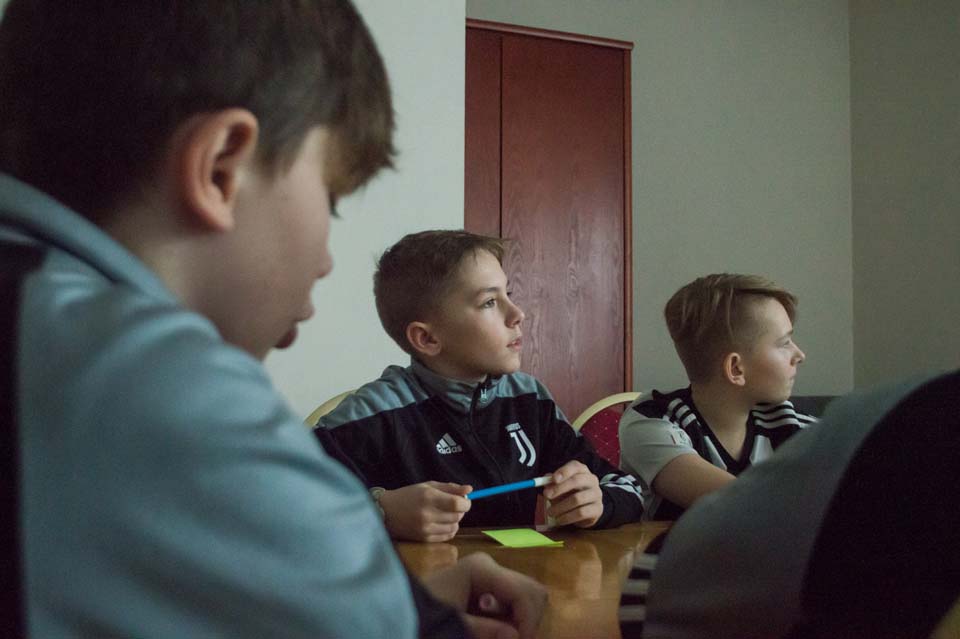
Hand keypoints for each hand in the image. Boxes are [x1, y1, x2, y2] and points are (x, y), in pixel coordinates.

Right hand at [379, 481, 471, 541]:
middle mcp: (428, 514)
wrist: (386, 512)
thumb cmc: (408, 495)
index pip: (457, 503)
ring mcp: (426, 528)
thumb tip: (470, 489)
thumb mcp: (428, 486)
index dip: (466, 502)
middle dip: (461, 510)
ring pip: (454, 526)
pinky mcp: (424, 539)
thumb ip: (450, 488)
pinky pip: (447, 536)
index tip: (465, 500)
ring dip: (455, 520)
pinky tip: (442, 523)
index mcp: (429, 497)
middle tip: (454, 506)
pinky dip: (449, 529)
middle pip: (458, 516)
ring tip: (446, 514)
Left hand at [423, 552, 546, 638]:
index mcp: (482, 569)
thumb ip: (484, 630)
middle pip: (532, 590)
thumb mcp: (452, 623)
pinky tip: (495, 628)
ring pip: (528, 595)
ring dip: (522, 619)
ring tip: (503, 635)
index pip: (524, 592)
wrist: (401, 607)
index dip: (527, 621)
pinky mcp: (489, 585)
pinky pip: (516, 600)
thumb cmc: (424, 612)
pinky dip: (514, 617)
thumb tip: (515, 636)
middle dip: (528, 620)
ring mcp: (491, 574)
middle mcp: (490, 566)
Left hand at [542, 460, 602, 527]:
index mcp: (582, 471)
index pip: (575, 466)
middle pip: (577, 480)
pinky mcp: (598, 509)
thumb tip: (544, 481)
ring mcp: (597, 494)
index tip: (553, 479)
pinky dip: (567, 517)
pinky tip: (559, 520)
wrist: (586, 510)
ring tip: (550, 512)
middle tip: (547, 496)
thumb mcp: (560, 486)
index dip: (564, 471)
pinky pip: (581, 513)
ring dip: (561, 506)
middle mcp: (592, 480)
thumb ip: (552, 483)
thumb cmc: (570, 494)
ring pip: (578, 499)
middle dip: (560, 488)